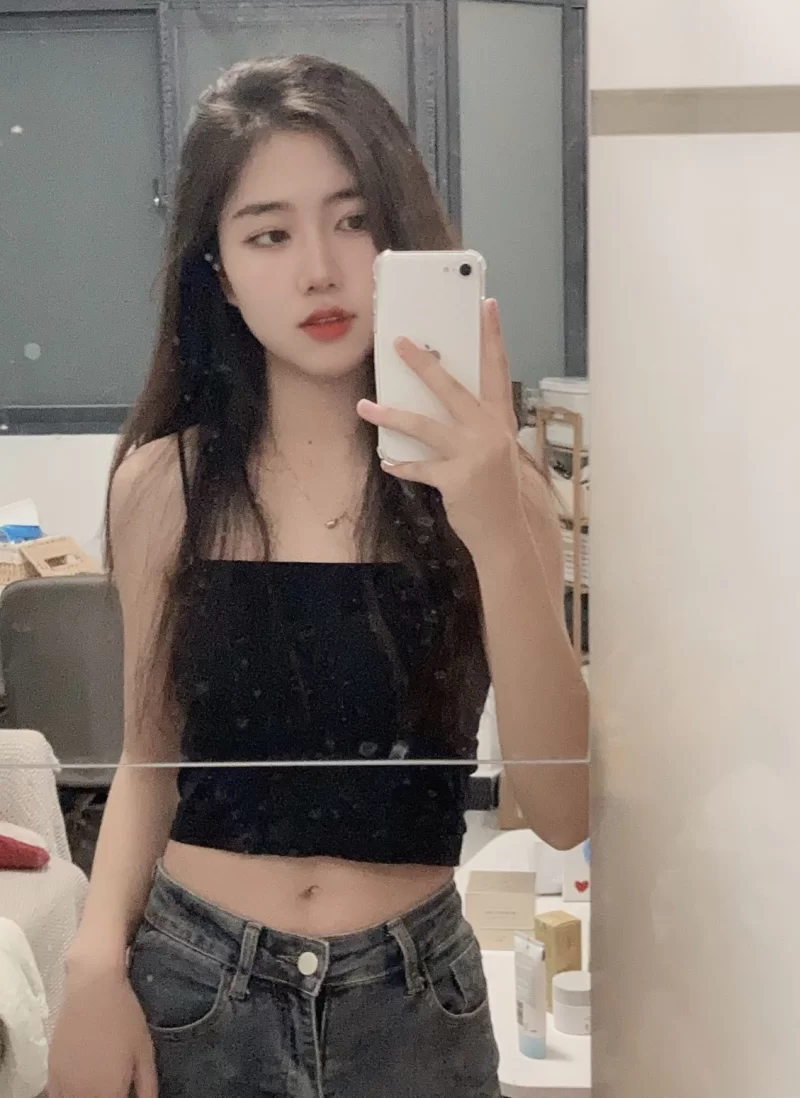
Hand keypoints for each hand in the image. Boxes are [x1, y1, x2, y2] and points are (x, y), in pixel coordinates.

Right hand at [47, 967, 156, 1097]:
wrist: (92, 987)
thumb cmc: (123, 1016)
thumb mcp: (145, 1051)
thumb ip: (147, 1086)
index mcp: (108, 1094)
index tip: (128, 1092)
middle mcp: (81, 1095)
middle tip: (118, 1087)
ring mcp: (62, 1086)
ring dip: (89, 1097)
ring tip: (102, 1083)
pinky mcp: (50, 1073)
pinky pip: (57, 1097)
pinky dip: (69, 1095)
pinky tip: (82, 1085)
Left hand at [357, 298, 525, 552]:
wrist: (505, 532)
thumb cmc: (497, 490)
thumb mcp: (495, 450)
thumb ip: (475, 425)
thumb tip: (439, 402)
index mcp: (501, 420)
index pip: (498, 369)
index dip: (493, 337)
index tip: (486, 305)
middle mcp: (489, 432)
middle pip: (451, 388)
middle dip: (423, 363)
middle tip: (399, 342)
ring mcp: (473, 454)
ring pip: (424, 425)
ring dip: (391, 415)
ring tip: (365, 406)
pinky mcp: (456, 478)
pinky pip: (419, 466)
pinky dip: (402, 464)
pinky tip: (388, 461)